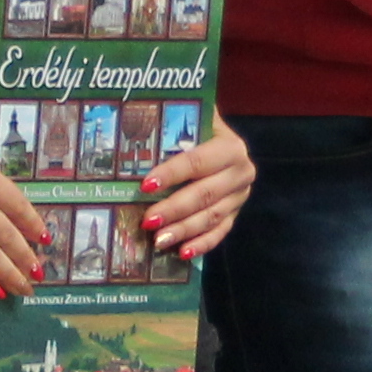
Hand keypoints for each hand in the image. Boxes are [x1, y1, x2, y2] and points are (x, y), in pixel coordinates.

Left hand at [137, 122, 254, 260]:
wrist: (218, 137)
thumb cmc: (195, 127)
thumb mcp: (189, 118)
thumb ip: (170, 123)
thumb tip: (131, 123)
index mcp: (230, 146)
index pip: (197, 161)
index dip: (171, 174)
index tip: (145, 186)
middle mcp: (241, 171)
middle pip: (204, 193)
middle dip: (173, 209)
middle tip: (147, 221)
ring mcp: (239, 195)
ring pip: (211, 216)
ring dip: (183, 230)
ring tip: (158, 241)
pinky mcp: (235, 213)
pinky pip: (220, 232)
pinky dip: (202, 244)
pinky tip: (183, 253)